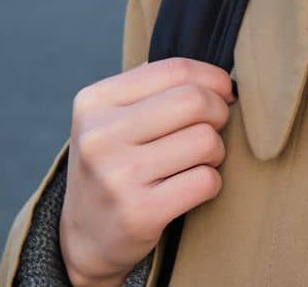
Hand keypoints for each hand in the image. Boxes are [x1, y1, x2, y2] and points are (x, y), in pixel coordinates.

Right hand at [58, 58, 236, 286]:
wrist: (84, 237)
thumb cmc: (114, 165)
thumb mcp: (112, 118)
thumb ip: (154, 88)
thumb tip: (217, 76)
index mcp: (94, 102)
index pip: (174, 70)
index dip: (213, 79)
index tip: (223, 93)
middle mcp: (100, 136)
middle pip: (194, 101)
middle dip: (219, 112)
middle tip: (214, 128)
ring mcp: (118, 176)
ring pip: (205, 140)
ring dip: (216, 151)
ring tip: (197, 160)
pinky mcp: (139, 213)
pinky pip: (206, 180)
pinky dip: (211, 182)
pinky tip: (192, 187)